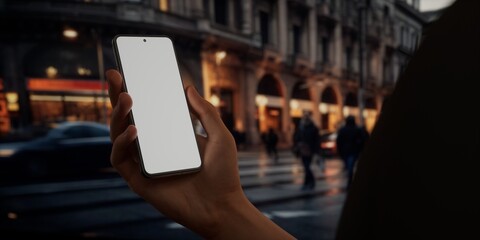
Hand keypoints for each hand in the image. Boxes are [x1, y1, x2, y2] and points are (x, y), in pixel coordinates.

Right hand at [106, 69, 293, 238]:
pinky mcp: (138, 180)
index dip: (137, 90)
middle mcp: (154, 147)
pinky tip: (134, 130)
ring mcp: (144, 162)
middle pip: (128, 118)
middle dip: (118, 95)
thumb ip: (204, 111)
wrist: (222, 206)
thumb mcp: (220, 135)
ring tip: (128, 98)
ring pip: (118, 135)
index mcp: (170, 135)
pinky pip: (120, 159)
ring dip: (118, 115)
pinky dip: (122, 143)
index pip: (148, 109)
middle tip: (116, 74)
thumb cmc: (223, 173)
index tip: (129, 70)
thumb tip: (188, 87)